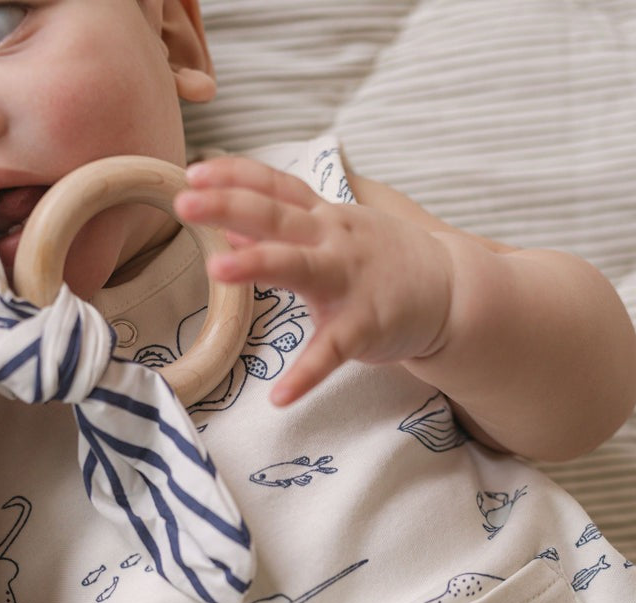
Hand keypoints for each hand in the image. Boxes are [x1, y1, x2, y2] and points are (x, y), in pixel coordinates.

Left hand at [175, 156, 452, 405]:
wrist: (451, 288)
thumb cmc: (381, 259)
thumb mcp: (334, 234)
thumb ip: (283, 229)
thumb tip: (228, 225)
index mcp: (324, 217)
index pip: (275, 187)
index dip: (234, 176)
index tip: (193, 172)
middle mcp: (334, 239)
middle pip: (277, 216)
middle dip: (229, 205)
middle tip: (184, 202)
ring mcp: (351, 279)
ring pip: (300, 266)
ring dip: (258, 263)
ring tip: (216, 270)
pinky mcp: (366, 324)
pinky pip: (332, 350)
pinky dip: (306, 374)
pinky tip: (280, 397)